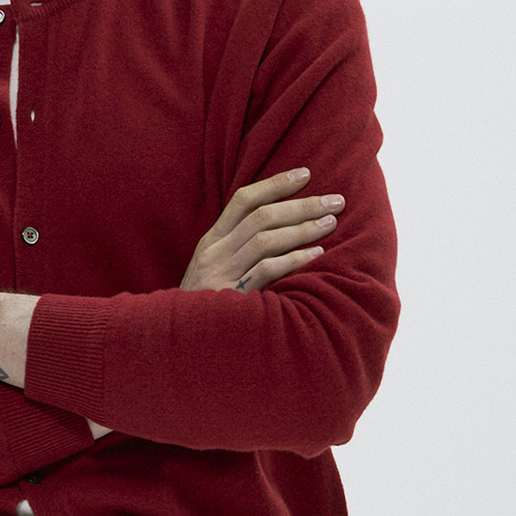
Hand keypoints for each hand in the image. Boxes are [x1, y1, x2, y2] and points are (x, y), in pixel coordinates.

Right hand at [179, 168, 343, 293]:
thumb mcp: (215, 271)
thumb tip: (282, 227)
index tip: (306, 174)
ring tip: (330, 223)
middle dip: (301, 205)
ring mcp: (220, 274)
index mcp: (211, 242)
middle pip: (261, 216)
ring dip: (302, 228)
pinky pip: (266, 270)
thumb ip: (238, 249)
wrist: (180, 341)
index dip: (275, 184)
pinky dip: (294, 259)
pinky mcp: (230, 296)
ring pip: (265, 239)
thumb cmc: (206, 306)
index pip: (243, 201)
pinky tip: (316, 254)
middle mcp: (214, 253)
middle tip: (335, 201)